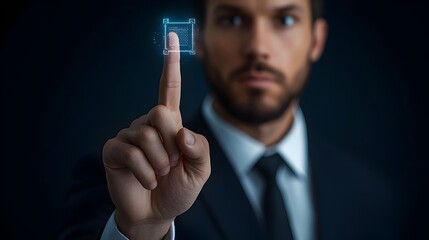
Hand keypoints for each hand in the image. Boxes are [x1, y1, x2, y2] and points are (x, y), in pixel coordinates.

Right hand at [102, 32, 210, 238]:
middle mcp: (148, 124)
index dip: (171, 65)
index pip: (170, 90)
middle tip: (170, 164)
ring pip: (147, 137)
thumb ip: (201, 150)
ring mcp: (129, 135)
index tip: (172, 37)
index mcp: (171, 124)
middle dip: (170, 145)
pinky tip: (147, 180)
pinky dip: (145, 172)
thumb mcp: (200, 171)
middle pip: (161, 113)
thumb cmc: (178, 189)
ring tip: (158, 174)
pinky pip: (131, 153)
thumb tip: (182, 133)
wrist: (157, 214)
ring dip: (159, 163)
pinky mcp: (114, 150)